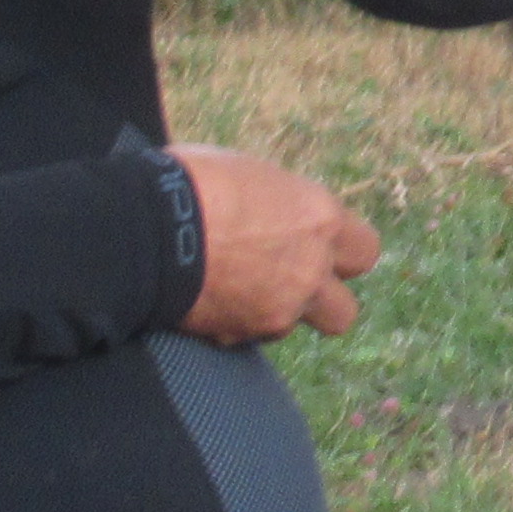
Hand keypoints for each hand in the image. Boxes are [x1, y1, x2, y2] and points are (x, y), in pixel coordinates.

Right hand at [171, 146, 379, 344]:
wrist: (147, 230)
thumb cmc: (193, 184)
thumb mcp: (251, 175)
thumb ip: (280, 205)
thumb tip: (274, 211)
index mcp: (320, 218)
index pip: (365, 251)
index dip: (341, 254)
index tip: (318, 248)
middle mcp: (311, 269)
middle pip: (344, 311)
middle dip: (322, 303)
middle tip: (290, 284)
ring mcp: (281, 307)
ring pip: (293, 326)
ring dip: (273, 314)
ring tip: (236, 289)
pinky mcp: (243, 333)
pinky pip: (249, 336)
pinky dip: (234, 323)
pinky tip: (208, 300)